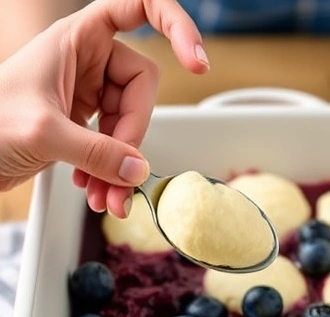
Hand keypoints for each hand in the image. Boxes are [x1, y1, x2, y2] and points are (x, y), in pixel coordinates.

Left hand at [0, 0, 208, 217]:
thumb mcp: (43, 133)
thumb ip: (96, 151)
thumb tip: (137, 167)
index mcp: (76, 39)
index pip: (138, 9)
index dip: (174, 26)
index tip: (195, 60)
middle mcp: (85, 61)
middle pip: (142, 89)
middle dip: (133, 135)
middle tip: (118, 165)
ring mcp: (86, 92)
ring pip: (130, 123)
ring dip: (122, 163)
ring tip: (105, 193)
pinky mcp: (82, 122)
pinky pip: (116, 144)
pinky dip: (111, 170)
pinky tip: (96, 188)